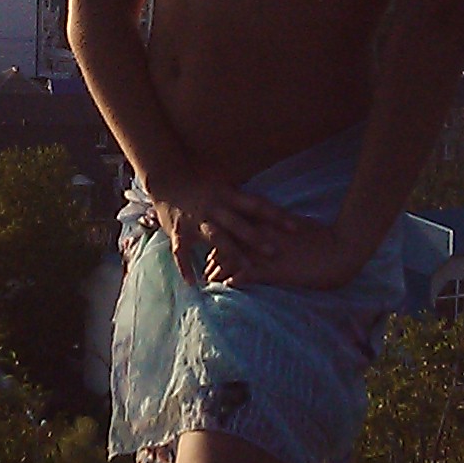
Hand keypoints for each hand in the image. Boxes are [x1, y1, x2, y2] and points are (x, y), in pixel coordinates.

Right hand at [147, 172, 289, 286]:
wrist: (167, 179)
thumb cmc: (202, 186)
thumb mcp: (226, 188)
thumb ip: (245, 203)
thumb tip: (275, 212)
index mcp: (228, 196)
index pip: (257, 205)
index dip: (276, 216)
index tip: (296, 227)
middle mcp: (214, 207)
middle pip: (238, 224)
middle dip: (256, 238)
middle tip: (275, 252)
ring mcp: (196, 220)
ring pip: (216, 238)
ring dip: (230, 254)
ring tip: (244, 271)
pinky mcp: (179, 231)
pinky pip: (182, 251)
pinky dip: (185, 267)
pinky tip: (193, 283)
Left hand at [207, 209, 370, 290]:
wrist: (342, 248)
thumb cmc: (325, 238)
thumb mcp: (298, 227)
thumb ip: (280, 229)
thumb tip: (273, 232)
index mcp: (267, 222)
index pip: (235, 229)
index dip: (223, 242)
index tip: (214, 252)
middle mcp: (261, 235)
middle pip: (227, 245)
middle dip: (214, 259)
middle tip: (206, 271)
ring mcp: (266, 252)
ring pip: (231, 261)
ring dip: (218, 273)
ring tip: (209, 283)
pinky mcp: (274, 270)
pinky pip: (246, 276)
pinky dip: (233, 282)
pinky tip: (226, 289)